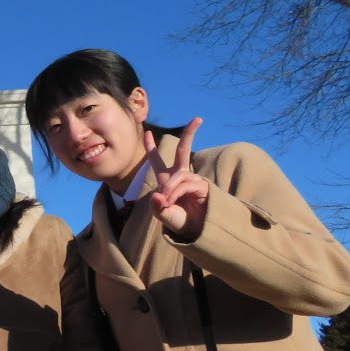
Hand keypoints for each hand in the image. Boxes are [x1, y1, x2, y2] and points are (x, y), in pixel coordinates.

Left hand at [143, 118, 207, 241]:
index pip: (158, 161)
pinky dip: (176, 193)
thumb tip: (158, 195)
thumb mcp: (163, 215)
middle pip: (183, 150)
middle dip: (189, 134)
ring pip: (177, 176)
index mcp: (167, 180)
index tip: (147, 132)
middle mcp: (180, 176)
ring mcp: (192, 180)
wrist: (196, 231)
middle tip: (198, 119)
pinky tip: (172, 202)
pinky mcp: (202, 186)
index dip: (151, 147)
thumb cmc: (179, 221)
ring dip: (169, 189)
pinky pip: (185, 184)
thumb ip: (158, 207)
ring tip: (166, 203)